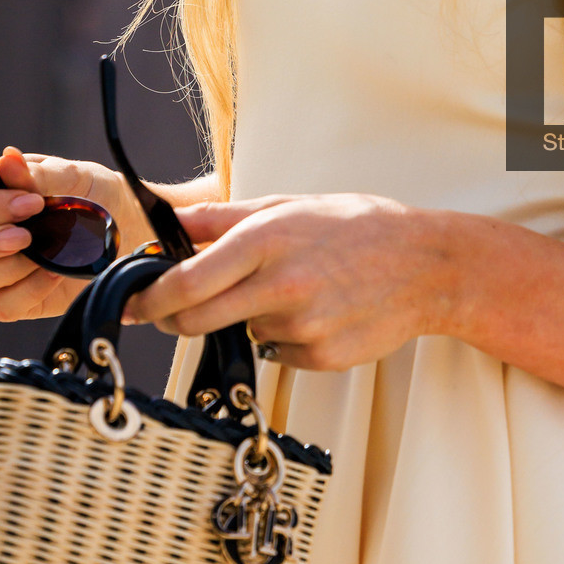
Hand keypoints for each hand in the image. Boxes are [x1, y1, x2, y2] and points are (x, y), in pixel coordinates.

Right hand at [0, 147, 146, 321]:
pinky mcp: (11, 300)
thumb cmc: (93, 196)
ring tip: (46, 253)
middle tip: (24, 237)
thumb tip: (8, 159)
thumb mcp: (74, 177)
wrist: (129, 230)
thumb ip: (38, 174)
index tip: (30, 204)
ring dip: (5, 268)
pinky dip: (29, 290)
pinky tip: (55, 272)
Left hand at [122, 194, 458, 369]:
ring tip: (293, 290)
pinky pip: (277, 353)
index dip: (148, 298)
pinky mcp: (320, 357)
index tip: (135, 302)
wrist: (428, 266)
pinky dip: (285, 337)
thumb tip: (170, 222)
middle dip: (175, 318)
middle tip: (181, 308)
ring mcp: (301, 327)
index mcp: (266, 241)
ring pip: (241, 333)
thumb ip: (223, 219)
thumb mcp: (290, 206)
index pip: (183, 283)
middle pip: (193, 321)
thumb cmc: (360, 228)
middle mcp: (279, 286)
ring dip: (248, 318)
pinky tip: (319, 311)